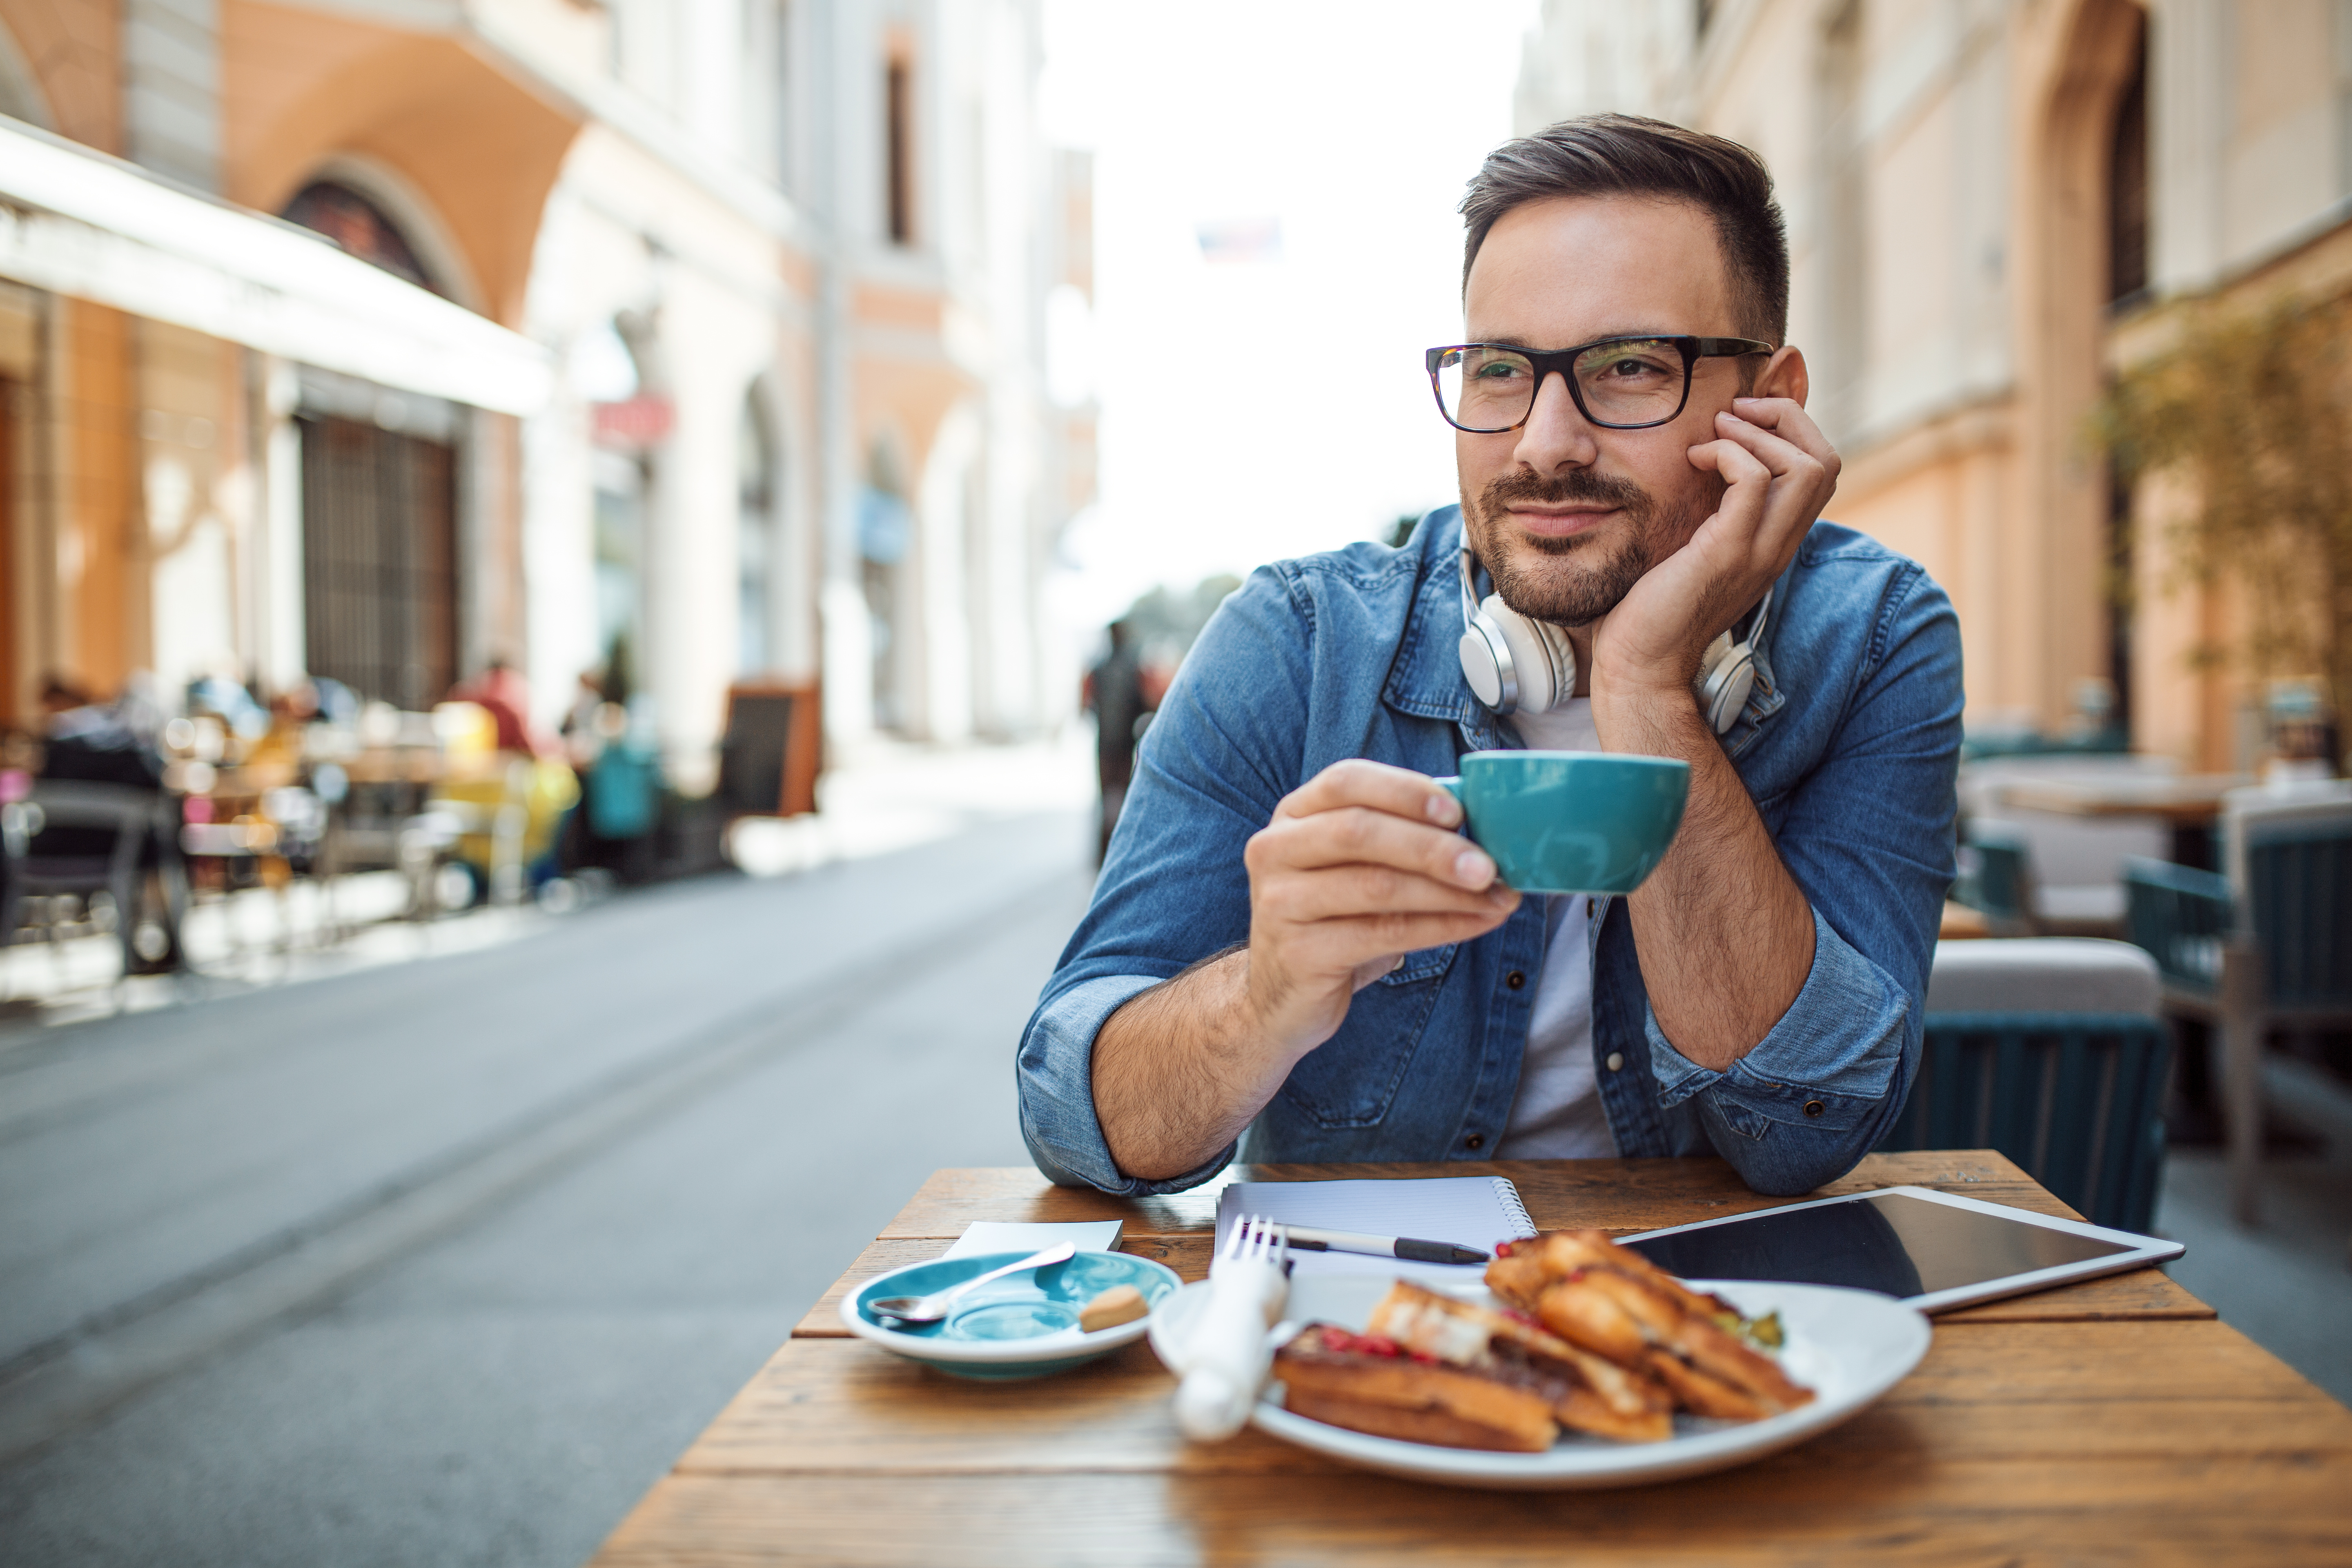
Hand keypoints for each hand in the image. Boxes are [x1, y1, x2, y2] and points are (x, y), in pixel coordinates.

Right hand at [1241, 759, 1519, 1060]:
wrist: (1281, 996)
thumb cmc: (1334, 920)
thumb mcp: (1354, 868)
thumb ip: (1397, 838)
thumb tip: (1481, 828)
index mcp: (1293, 816)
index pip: (1345, 781)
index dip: (1404, 791)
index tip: (1458, 813)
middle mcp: (1275, 850)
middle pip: (1358, 831)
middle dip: (1432, 846)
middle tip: (1488, 866)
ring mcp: (1280, 902)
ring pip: (1375, 885)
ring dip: (1446, 892)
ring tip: (1496, 898)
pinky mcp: (1298, 953)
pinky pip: (1382, 934)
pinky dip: (1440, 927)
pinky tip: (1476, 924)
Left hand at [1591, 396, 1838, 700]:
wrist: (1642, 662)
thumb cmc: (1655, 606)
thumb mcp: (1697, 548)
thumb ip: (1716, 514)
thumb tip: (1704, 463)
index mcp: (1776, 541)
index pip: (1822, 471)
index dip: (1793, 430)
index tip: (1743, 420)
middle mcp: (1780, 544)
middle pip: (1827, 461)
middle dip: (1786, 417)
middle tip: (1735, 413)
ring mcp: (1760, 550)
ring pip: (1807, 467)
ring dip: (1759, 431)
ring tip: (1716, 432)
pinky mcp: (1728, 553)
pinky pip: (1752, 480)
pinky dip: (1726, 453)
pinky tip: (1694, 459)